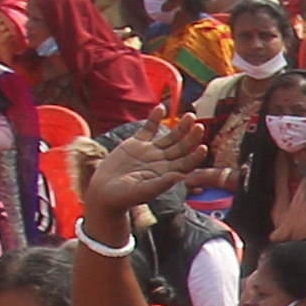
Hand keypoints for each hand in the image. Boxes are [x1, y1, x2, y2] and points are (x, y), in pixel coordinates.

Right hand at [83, 116, 203, 219]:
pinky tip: (160, 108)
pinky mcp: (137, 142)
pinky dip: (154, 118)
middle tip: (199, 126)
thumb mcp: (143, 191)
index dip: (195, 156)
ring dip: (181, 127)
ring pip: (170, 136)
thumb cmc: (124, 197)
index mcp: (167, 174)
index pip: (186, 164)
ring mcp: (151, 151)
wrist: (103, 191)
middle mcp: (163, 161)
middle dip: (191, 137)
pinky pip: (148, 128)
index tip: (202, 147)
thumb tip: (180, 176)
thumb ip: (162, 183)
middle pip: (182, 147)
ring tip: (190, 116)